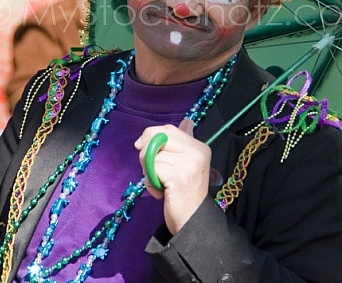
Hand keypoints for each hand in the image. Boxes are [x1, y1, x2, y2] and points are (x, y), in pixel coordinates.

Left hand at [135, 119, 209, 234]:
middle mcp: (197, 152)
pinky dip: (150, 182)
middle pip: (158, 138)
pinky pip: (152, 170)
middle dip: (146, 152)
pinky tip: (159, 192)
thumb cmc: (185, 192)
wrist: (193, 219)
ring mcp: (189, 164)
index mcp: (200, 147)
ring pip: (152, 155)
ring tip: (159, 184)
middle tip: (150, 169)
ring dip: (148, 172)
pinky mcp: (178, 176)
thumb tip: (187, 121)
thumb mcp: (188, 164)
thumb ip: (184, 143)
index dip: (150, 136)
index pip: (168, 130)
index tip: (141, 147)